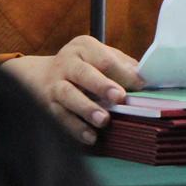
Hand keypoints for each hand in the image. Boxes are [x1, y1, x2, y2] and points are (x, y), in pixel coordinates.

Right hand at [1, 35, 142, 144]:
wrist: (39, 76)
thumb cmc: (83, 67)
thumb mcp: (99, 57)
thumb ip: (122, 66)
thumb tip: (145, 79)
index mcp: (83, 48)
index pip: (104, 59)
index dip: (123, 73)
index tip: (140, 85)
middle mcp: (67, 63)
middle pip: (83, 73)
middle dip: (101, 85)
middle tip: (119, 97)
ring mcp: (54, 84)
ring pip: (68, 95)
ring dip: (86, 108)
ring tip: (103, 121)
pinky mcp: (47, 105)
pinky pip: (60, 117)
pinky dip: (75, 128)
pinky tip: (89, 137)